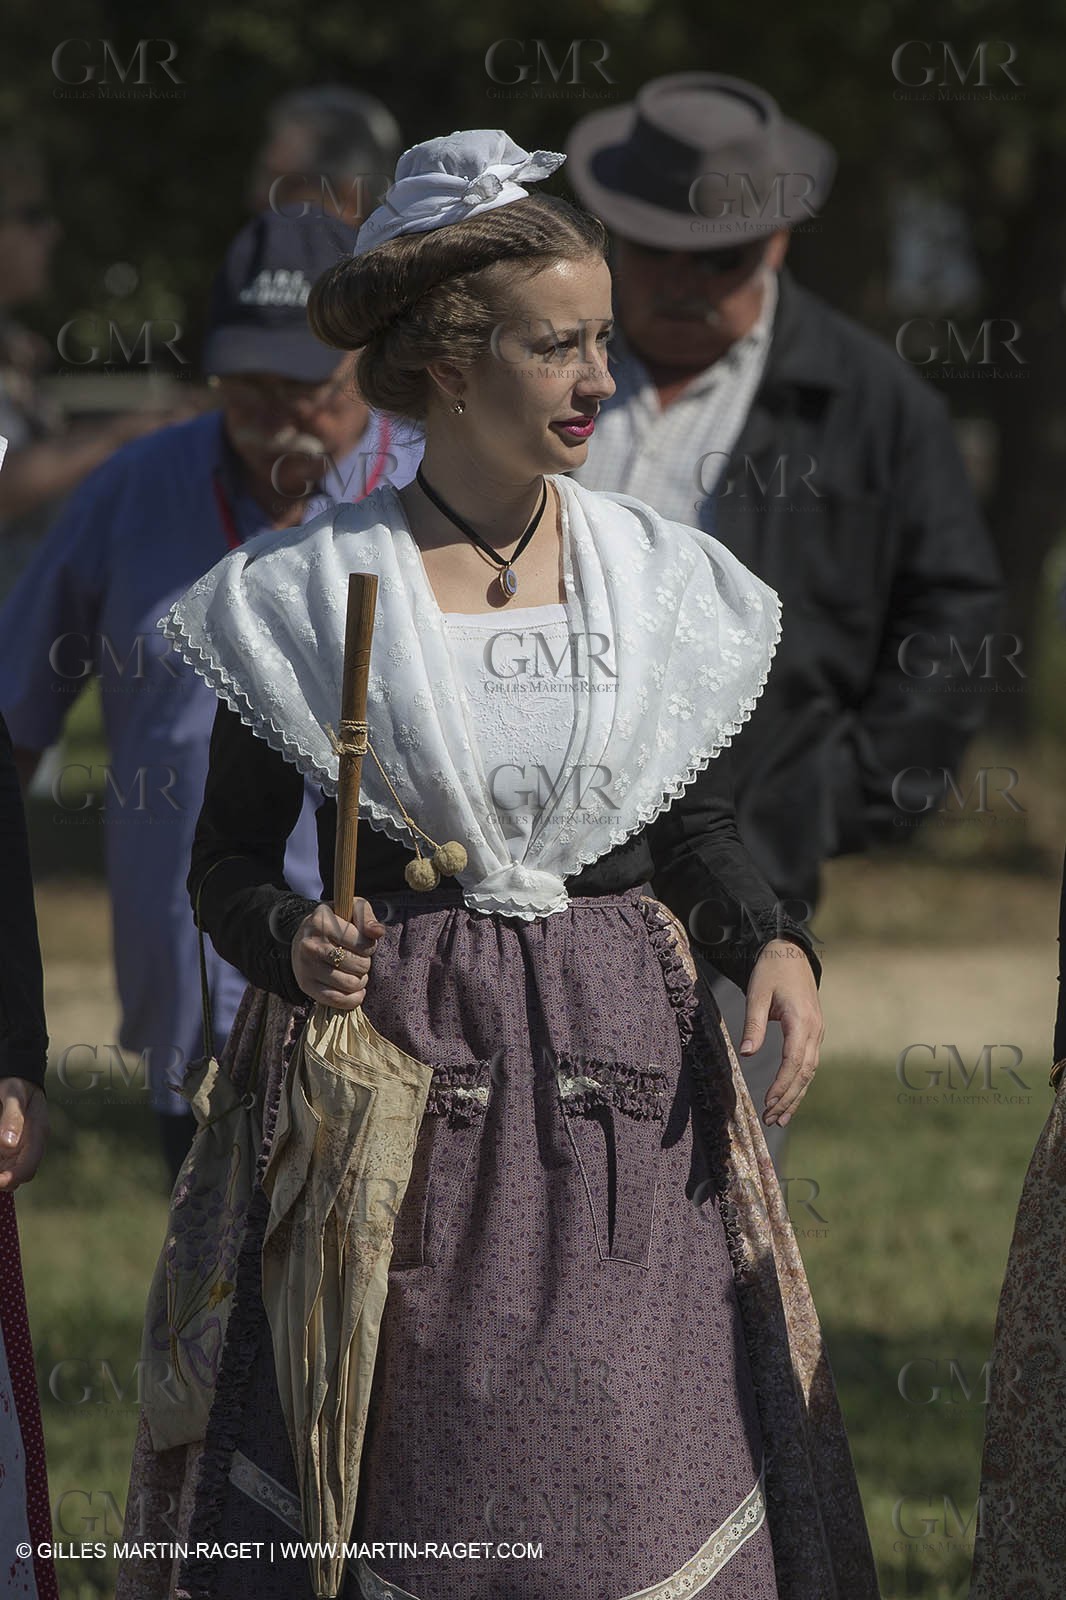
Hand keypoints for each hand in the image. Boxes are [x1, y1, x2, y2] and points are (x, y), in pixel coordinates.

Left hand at [0, 1078, 49, 1189]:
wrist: (20, 1082)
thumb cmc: (17, 1085)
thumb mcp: (14, 1095)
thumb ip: (12, 1117)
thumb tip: (9, 1144)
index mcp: (38, 1133)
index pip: (29, 1166)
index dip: (13, 1178)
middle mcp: (33, 1144)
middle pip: (21, 1174)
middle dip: (4, 1181)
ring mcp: (24, 1147)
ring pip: (12, 1171)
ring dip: (1, 1175)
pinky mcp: (14, 1148)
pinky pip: (6, 1164)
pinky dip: (0, 1167)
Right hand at [290, 897, 386, 1010]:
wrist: (303, 937)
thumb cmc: (335, 922)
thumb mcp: (351, 910)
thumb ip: (367, 917)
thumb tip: (377, 932)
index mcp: (322, 921)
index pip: (363, 944)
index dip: (369, 946)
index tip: (362, 943)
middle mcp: (311, 945)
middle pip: (359, 965)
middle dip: (365, 963)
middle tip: (358, 959)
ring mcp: (307, 966)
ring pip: (350, 984)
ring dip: (360, 981)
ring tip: (355, 972)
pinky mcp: (306, 985)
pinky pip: (337, 1000)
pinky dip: (352, 999)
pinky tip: (355, 991)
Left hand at [738, 939, 823, 1126]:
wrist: (790, 953)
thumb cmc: (771, 971)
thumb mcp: (757, 994)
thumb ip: (753, 1025)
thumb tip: (746, 1054)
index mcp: (802, 1020)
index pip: (794, 1061)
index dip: (782, 1084)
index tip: (768, 1102)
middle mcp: (815, 1029)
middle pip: (805, 1072)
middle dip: (789, 1098)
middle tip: (771, 1120)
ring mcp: (817, 1032)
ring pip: (809, 1071)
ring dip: (795, 1096)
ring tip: (780, 1119)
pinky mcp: (813, 1033)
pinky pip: (809, 1063)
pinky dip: (799, 1083)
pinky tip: (789, 1098)